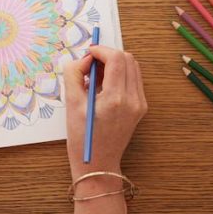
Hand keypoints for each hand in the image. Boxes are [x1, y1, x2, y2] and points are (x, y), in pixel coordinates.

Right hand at [63, 46, 147, 177]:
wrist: (98, 163)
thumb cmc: (83, 138)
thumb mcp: (71, 104)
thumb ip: (74, 74)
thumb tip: (84, 58)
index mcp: (116, 99)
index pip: (116, 58)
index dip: (101, 50)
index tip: (88, 53)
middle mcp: (132, 99)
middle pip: (127, 59)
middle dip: (108, 55)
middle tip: (90, 64)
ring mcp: (139, 103)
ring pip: (132, 67)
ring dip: (114, 64)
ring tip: (95, 77)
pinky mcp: (140, 107)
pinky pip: (133, 80)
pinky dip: (119, 75)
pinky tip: (103, 86)